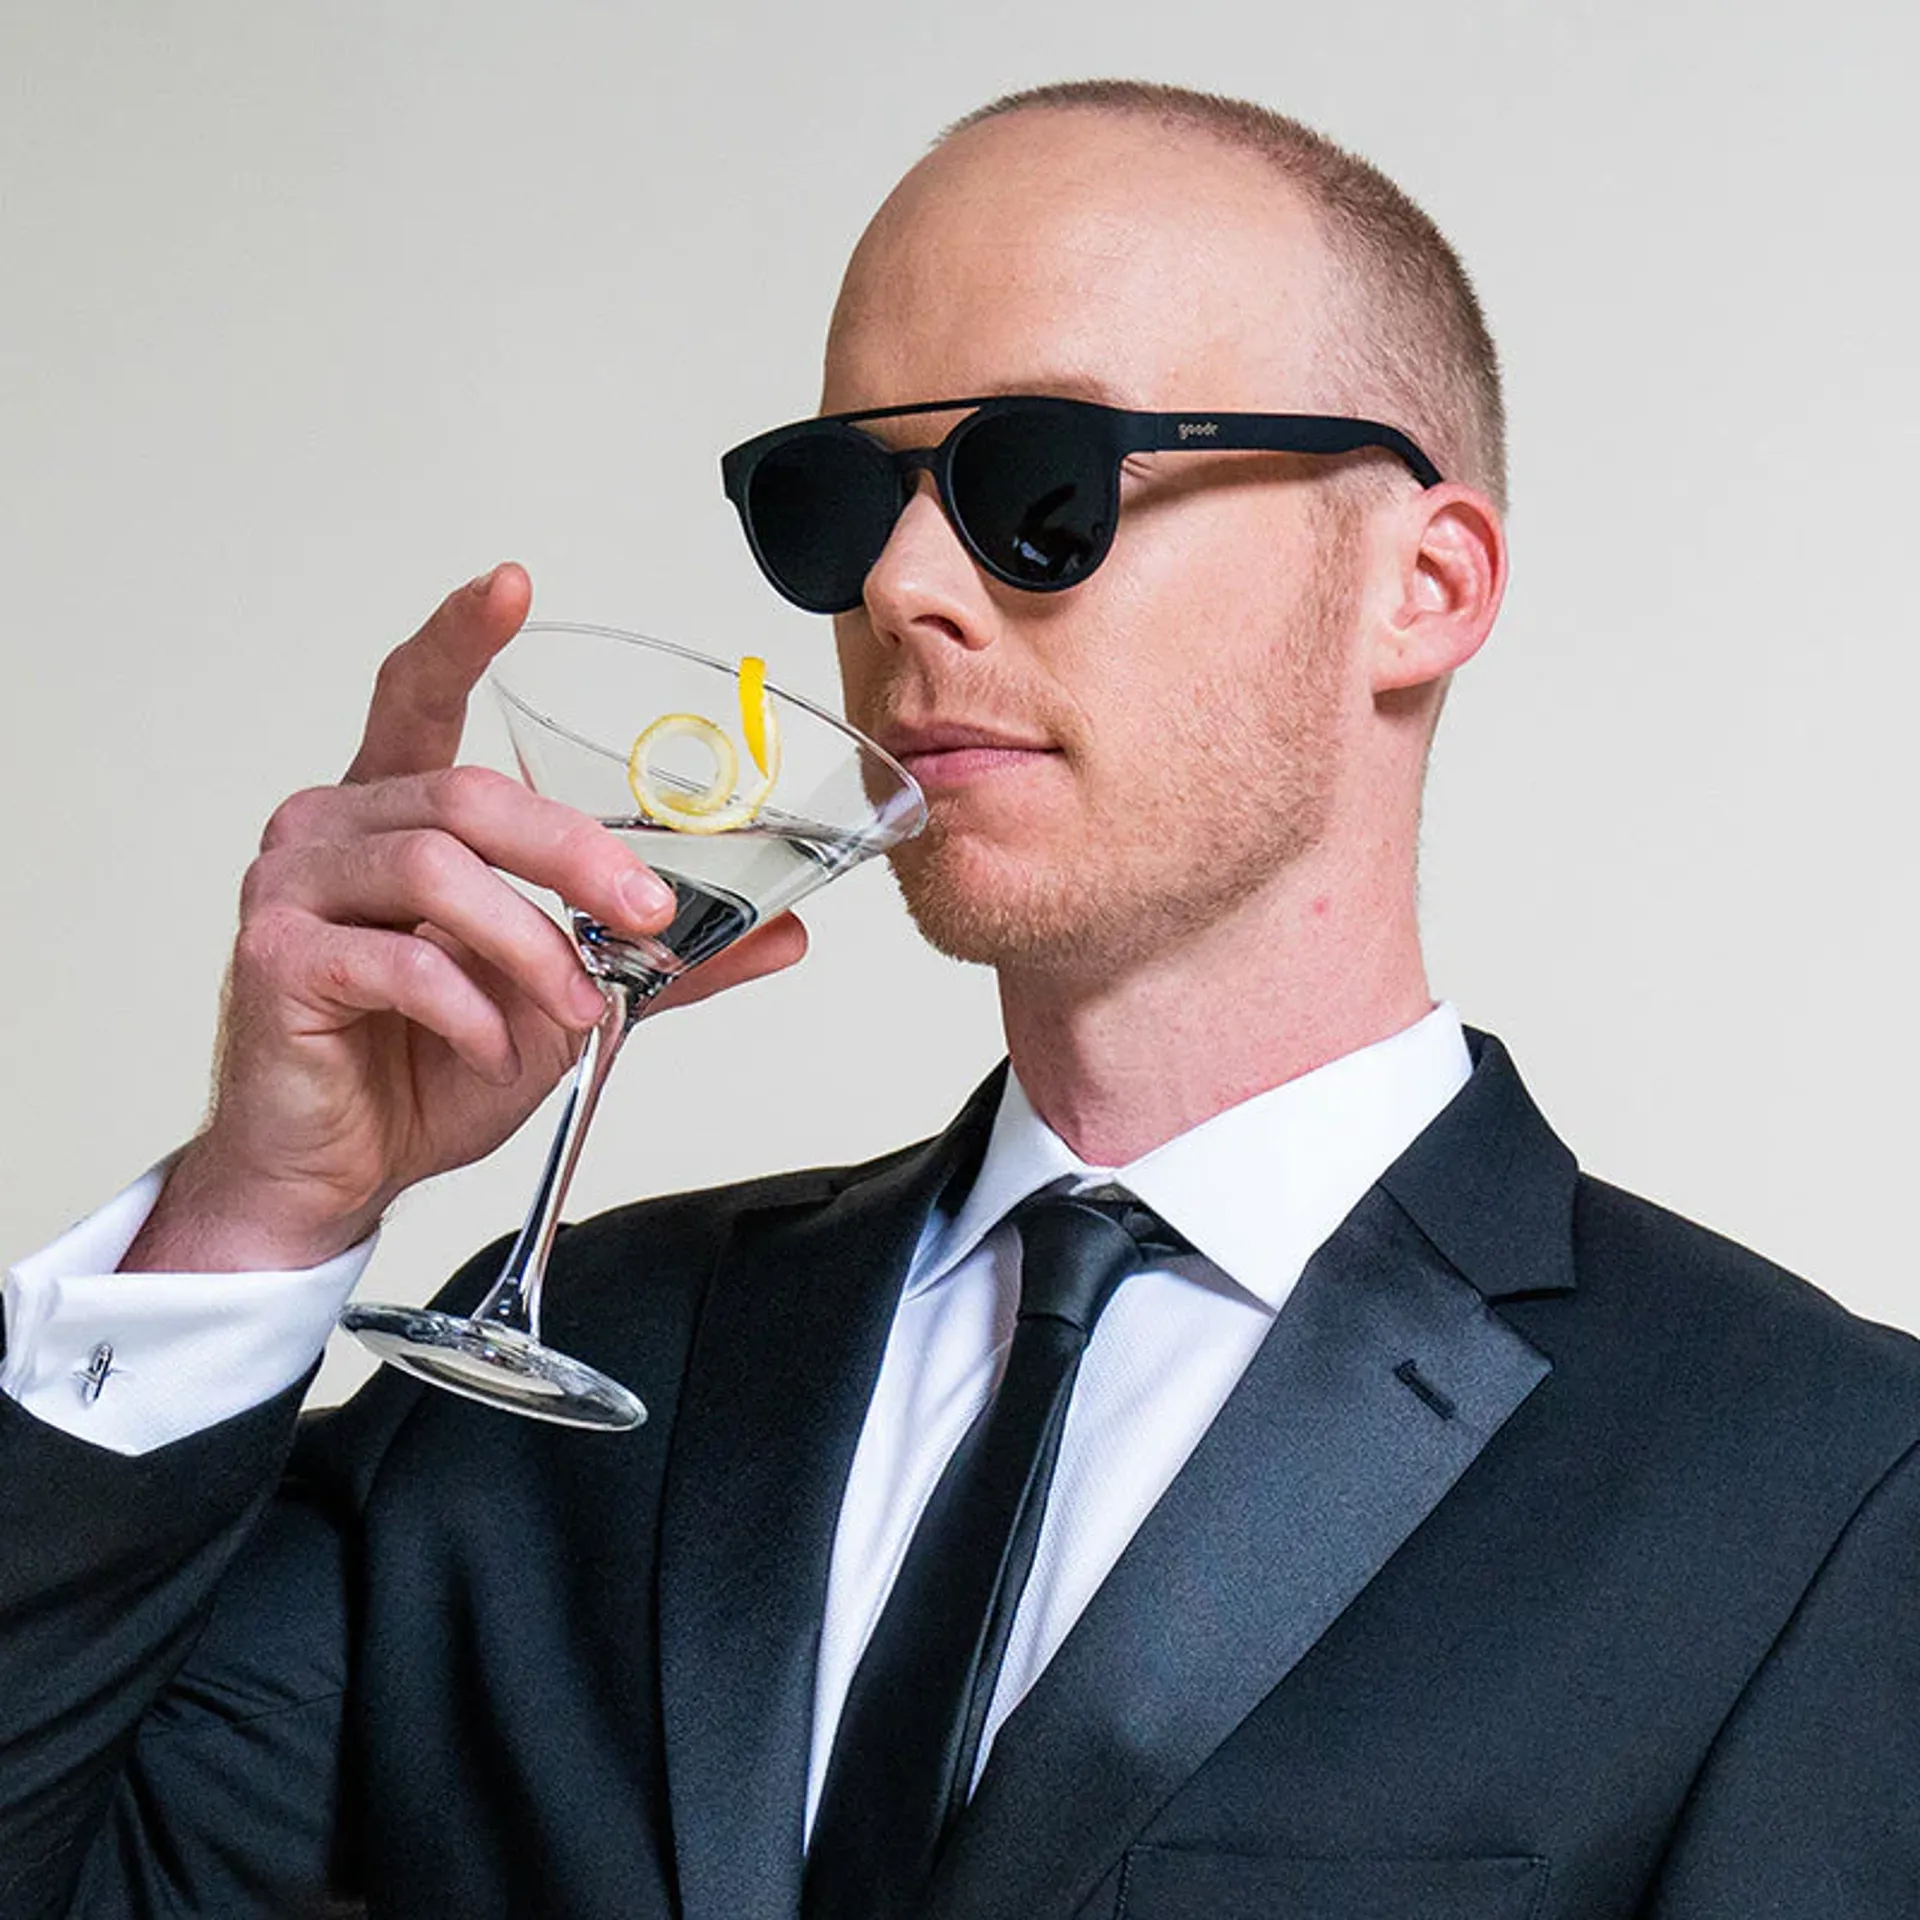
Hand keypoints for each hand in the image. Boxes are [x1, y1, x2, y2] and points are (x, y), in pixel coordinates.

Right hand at [123, 567, 806, 1273]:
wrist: (347, 1165)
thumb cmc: (430, 1064)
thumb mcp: (566, 1001)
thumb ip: (658, 959)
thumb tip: (782, 934)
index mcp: (397, 814)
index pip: (418, 695)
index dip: (461, 637)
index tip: (512, 584)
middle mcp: (333, 827)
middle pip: (469, 794)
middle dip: (578, 855)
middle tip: (650, 912)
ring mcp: (292, 885)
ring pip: (438, 869)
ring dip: (532, 945)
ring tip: (577, 1009)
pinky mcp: (276, 956)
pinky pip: (401, 960)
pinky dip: (474, 1009)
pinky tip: (497, 1048)